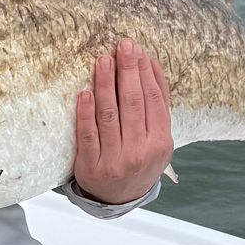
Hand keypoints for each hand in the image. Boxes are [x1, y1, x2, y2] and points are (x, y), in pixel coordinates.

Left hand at [73, 38, 172, 204]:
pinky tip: (84, 93)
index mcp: (160, 142)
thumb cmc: (140, 160)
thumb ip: (157, 106)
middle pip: (133, 103)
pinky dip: (85, 112)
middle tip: (122, 45)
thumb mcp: (158, 139)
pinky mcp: (91, 165)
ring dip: (104, 84)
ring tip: (102, 60)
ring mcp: (114, 159)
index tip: (138, 51)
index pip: (154, 100)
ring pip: (109, 115)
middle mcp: (139, 150)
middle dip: (127, 71)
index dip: (146, 73)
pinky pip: (87, 134)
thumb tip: (151, 66)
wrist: (119, 198)